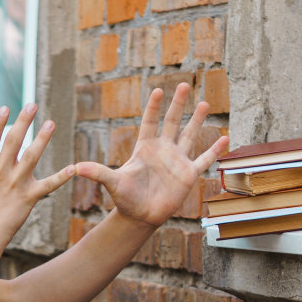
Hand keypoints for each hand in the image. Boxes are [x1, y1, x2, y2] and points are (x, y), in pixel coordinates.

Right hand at [0, 103, 75, 246]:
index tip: (5, 107)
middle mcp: (1, 172)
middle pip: (13, 141)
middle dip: (23, 121)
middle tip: (32, 104)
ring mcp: (16, 184)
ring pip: (32, 157)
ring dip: (42, 139)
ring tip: (51, 123)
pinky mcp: (29, 198)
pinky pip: (48, 186)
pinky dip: (61, 178)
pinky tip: (73, 168)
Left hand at [75, 84, 227, 226]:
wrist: (140, 216)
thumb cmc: (125, 199)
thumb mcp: (112, 183)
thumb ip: (98, 173)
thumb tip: (76, 168)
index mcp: (145, 148)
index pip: (149, 122)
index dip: (153, 108)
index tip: (157, 90)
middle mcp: (163, 150)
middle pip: (172, 122)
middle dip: (178, 104)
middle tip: (184, 85)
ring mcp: (177, 161)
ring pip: (190, 135)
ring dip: (198, 120)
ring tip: (205, 102)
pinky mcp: (188, 175)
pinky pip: (204, 160)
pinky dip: (214, 150)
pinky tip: (225, 138)